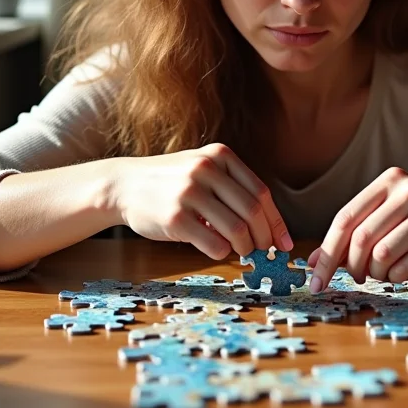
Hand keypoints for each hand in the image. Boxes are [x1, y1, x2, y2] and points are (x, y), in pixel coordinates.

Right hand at [112, 143, 292, 258]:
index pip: (261, 192)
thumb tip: (268, 226)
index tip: (283, 242)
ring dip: (245, 248)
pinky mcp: (175, 217)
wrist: (123, 185)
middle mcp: (207, 169)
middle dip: (264, 237)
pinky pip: (214, 244)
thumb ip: (233, 188)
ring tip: (241, 252)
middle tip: (264, 251)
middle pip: (253, 212)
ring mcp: (190, 192)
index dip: (276, 221)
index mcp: (220, 156)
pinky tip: (216, 249)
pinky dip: (222, 252)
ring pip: (237, 230)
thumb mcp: (203, 168)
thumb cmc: (171, 181)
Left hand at [307, 167, 407, 292]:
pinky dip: (395, 277)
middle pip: (360, 238)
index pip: (345, 218)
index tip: (314, 279)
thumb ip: (357, 233)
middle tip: (356, 278)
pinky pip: (404, 267)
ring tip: (384, 273)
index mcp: (391, 181)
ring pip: (380, 255)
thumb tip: (315, 260)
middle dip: (350, 267)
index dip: (326, 252)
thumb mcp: (394, 217)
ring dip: (375, 273)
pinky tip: (402, 272)